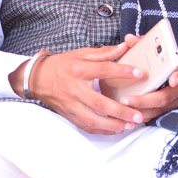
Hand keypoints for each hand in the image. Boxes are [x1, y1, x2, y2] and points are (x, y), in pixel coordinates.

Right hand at [12, 43, 146, 134]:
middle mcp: (74, 89)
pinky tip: (116, 129)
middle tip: (138, 114)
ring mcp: (71, 105)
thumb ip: (104, 52)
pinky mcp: (69, 115)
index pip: (103, 70)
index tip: (139, 73)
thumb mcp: (81, 53)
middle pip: (100, 102)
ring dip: (113, 125)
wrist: (38, 79)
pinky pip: (87, 126)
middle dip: (121, 111)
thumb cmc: (61, 65)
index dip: (122, 72)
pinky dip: (102, 130)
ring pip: (93, 120)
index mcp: (78, 69)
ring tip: (130, 125)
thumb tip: (124, 46)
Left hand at [119, 35, 177, 120]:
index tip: (173, 79)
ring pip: (162, 109)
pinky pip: (161, 114)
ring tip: (126, 109)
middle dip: (145, 100)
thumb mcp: (171, 50)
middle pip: (166, 96)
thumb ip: (148, 44)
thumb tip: (129, 38)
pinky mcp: (176, 108)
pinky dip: (148, 116)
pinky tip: (134, 116)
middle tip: (126, 100)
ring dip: (143, 110)